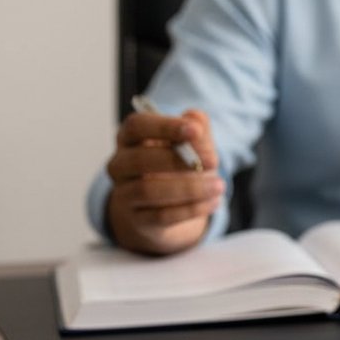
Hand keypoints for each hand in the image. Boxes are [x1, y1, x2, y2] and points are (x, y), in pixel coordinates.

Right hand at [106, 108, 223, 254]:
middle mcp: (120, 165)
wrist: (166, 205)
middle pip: (140, 159)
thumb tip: (196, 119)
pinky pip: (162, 216)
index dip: (165, 126)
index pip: (137, 126)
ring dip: (189, 188)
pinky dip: (191, 209)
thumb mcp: (191, 143)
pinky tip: (214, 201)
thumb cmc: (178, 165)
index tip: (194, 131)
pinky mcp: (138, 220)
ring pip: (148, 190)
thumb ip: (196, 128)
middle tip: (213, 161)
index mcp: (130, 137)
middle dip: (179, 160)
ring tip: (218, 185)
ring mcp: (124, 194)